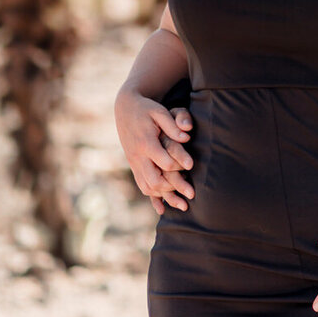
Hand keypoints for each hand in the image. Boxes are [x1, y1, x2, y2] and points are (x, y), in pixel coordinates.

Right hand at [114, 91, 195, 213]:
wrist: (125, 108)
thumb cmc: (146, 109)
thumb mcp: (159, 111)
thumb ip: (173, 124)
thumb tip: (187, 136)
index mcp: (146, 143)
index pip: (164, 161)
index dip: (179, 164)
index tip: (192, 167)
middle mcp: (138, 156)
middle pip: (155, 180)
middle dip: (174, 189)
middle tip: (191, 194)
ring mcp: (134, 162)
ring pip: (147, 186)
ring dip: (165, 196)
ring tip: (182, 204)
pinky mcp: (134, 165)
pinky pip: (142, 185)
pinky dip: (152, 197)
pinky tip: (163, 208)